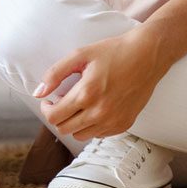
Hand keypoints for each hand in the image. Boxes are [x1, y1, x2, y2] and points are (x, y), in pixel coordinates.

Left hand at [34, 30, 168, 142]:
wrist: (147, 55)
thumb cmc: (115, 52)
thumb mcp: (81, 55)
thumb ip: (55, 73)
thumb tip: (39, 92)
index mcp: (87, 94)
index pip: (54, 117)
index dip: (46, 109)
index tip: (49, 100)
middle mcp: (100, 112)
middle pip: (64, 129)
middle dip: (58, 116)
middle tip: (63, 101)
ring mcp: (113, 121)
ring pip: (80, 135)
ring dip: (74, 123)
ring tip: (80, 104)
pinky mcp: (124, 124)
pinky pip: (99, 134)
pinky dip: (92, 125)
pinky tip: (96, 107)